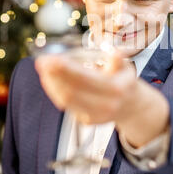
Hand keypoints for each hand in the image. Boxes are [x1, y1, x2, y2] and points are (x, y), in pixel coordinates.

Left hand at [34, 50, 169, 146]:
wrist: (131, 106)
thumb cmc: (123, 81)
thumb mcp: (126, 67)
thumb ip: (118, 60)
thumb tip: (116, 52)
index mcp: (116, 88)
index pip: (85, 78)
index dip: (66, 69)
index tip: (52, 58)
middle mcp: (106, 104)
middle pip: (71, 90)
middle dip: (53, 75)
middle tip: (42, 61)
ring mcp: (96, 115)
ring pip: (66, 100)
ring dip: (51, 83)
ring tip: (43, 68)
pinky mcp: (87, 121)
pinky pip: (66, 106)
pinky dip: (55, 91)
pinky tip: (50, 80)